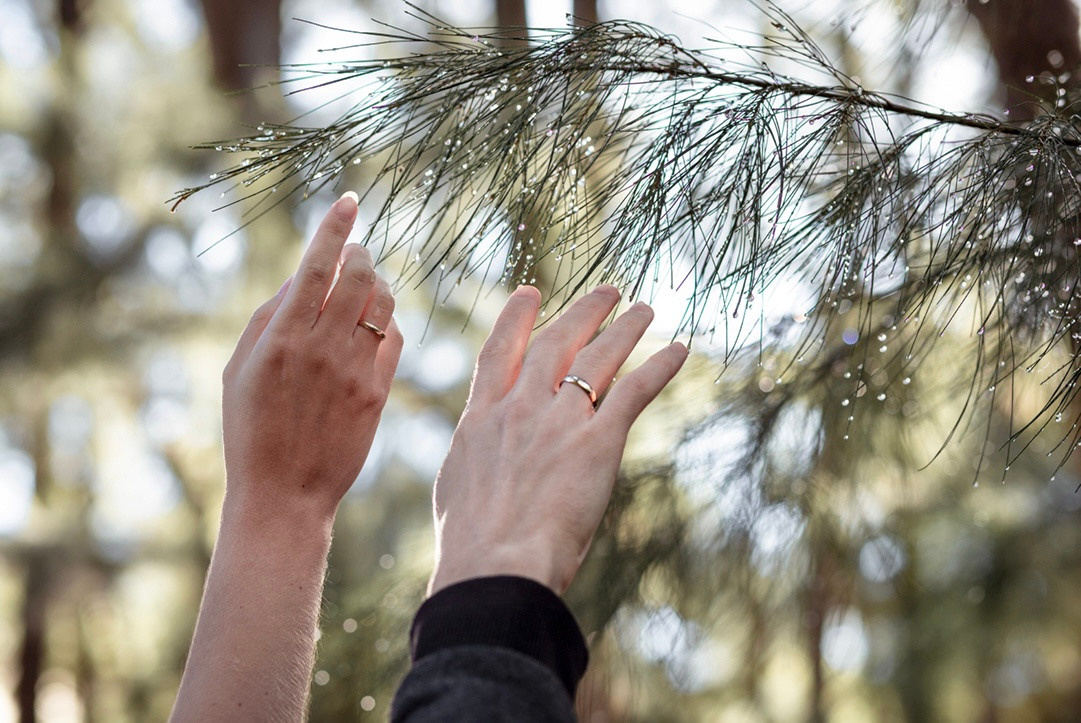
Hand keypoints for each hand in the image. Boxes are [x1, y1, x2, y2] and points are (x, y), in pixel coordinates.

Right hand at [221, 192, 402, 521]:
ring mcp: (355, 371)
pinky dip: (386, 321)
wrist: (284, 495)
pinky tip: (374, 324)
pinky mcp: (378, 393)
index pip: (316, 266)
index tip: (349, 201)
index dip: (335, 229)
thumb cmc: (250, 431)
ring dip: (378, 284)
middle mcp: (322, 349)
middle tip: (356, 249)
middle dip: (360, 252)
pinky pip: (394, 339)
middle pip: (358, 277)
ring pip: (383, 304)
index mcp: (282, 338)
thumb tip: (301, 274)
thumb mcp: (239, 370)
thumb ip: (268, 316)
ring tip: (364, 286)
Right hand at [429, 284, 687, 594]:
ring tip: (643, 308)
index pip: (499, 351)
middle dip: (582, 312)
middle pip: (555, 342)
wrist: (494, 563)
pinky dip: (659, 367)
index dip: (516, 318)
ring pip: (597, 357)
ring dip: (624, 328)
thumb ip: (475, 457)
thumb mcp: (457, 487)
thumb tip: (477, 455)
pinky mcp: (597, 441)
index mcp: (481, 418)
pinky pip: (634, 391)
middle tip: (606, 291)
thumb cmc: (471, 544)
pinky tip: (679, 350)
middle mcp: (520, 408)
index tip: (530, 293)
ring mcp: (559, 420)